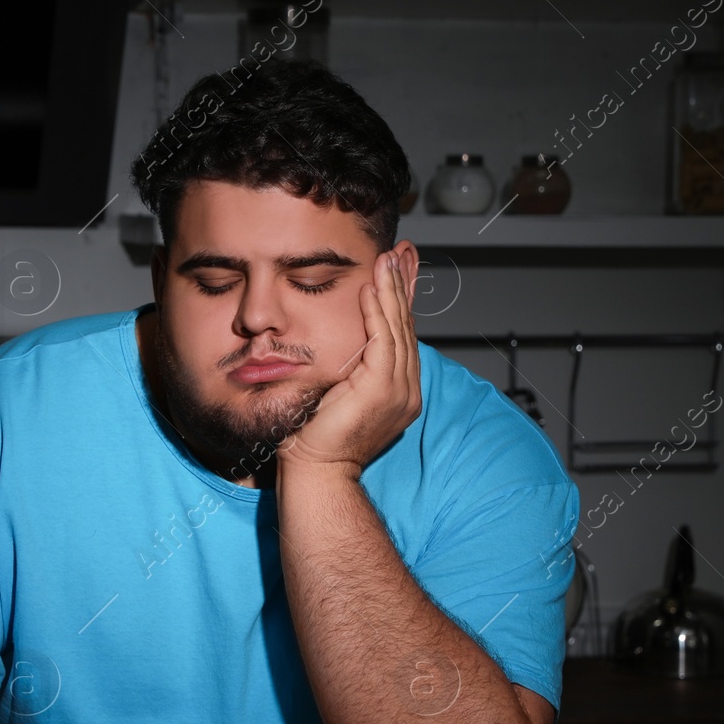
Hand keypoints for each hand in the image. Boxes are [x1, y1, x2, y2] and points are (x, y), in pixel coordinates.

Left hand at [277, 247, 420, 478]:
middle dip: (402, 288)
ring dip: (391, 292)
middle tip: (400, 253)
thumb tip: (342, 343)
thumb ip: (348, 368)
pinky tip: (371, 289)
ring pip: (398, 330)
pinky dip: (377, 313)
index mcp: (399, 392)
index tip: (399, 271)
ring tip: (386, 261)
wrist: (316, 470)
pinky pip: (383, 341)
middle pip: (406, 328)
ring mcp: (399, 391)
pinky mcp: (382, 389)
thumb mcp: (338, 394)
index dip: (401, 302)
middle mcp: (406, 390)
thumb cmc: (317, 439)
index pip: (402, 337)